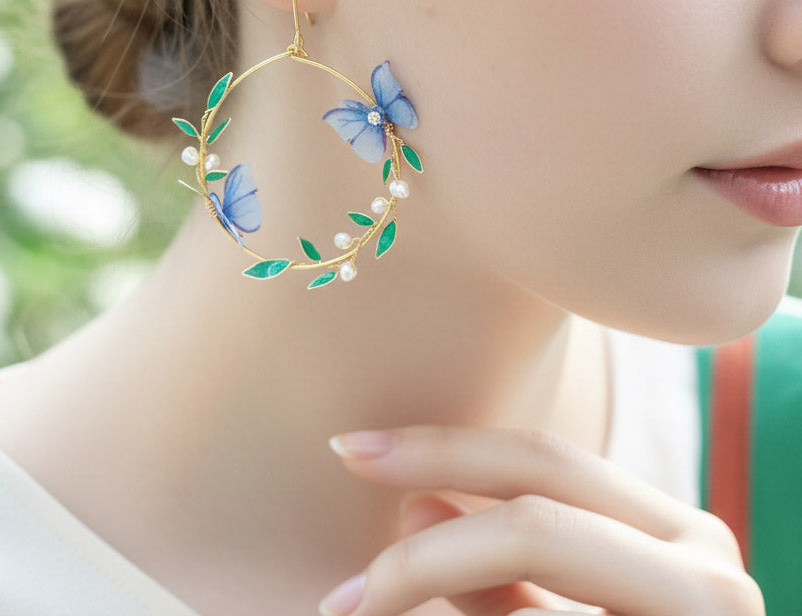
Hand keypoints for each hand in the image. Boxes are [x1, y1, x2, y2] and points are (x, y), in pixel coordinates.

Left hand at [319, 426, 762, 615]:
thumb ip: (506, 577)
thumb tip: (415, 507)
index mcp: (681, 538)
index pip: (544, 460)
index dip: (439, 447)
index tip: (344, 449)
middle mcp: (709, 576)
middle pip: (537, 520)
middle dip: (425, 554)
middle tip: (339, 597)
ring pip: (533, 584)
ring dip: (432, 600)